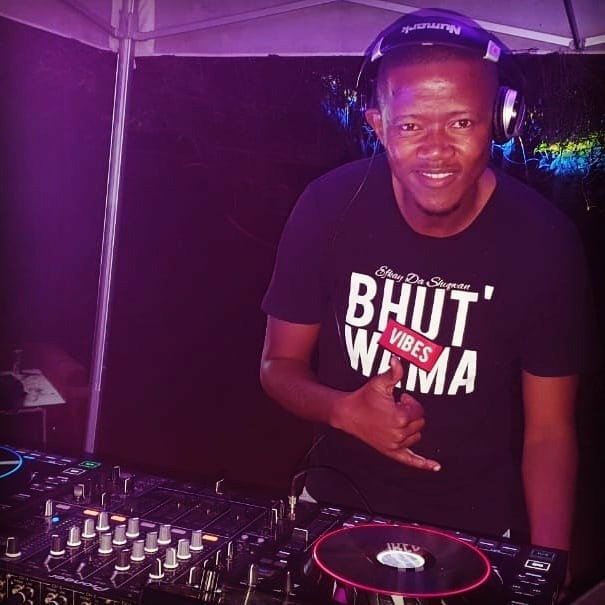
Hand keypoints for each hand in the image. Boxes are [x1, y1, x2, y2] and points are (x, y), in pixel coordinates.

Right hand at [331, 356, 440, 470]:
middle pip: (419, 422)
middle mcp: (400, 433)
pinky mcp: (391, 452)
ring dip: (411, 427)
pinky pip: (411, 460)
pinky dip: (424, 464)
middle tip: (395, 407)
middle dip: (410, 413)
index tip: (399, 398)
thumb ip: (393, 373)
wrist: (347, 414)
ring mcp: (396, 444)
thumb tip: (398, 362)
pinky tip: (435, 467)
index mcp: (400, 416)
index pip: (418, 409)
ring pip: (417, 436)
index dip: (409, 402)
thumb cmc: (363, 399)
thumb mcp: (379, 383)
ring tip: (396, 419)